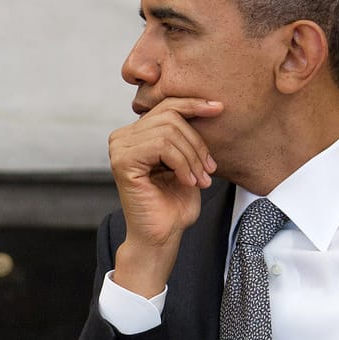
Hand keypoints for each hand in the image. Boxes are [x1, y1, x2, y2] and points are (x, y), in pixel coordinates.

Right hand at [106, 98, 222, 296]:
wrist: (162, 236)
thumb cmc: (174, 204)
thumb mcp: (187, 162)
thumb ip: (187, 135)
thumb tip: (209, 105)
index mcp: (135, 134)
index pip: (166, 106)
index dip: (193, 103)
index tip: (219, 108)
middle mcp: (122, 137)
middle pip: (170, 116)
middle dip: (197, 143)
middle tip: (208, 170)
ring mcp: (119, 148)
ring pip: (169, 131)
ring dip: (192, 157)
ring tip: (199, 179)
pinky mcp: (122, 162)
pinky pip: (162, 146)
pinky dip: (182, 164)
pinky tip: (187, 181)